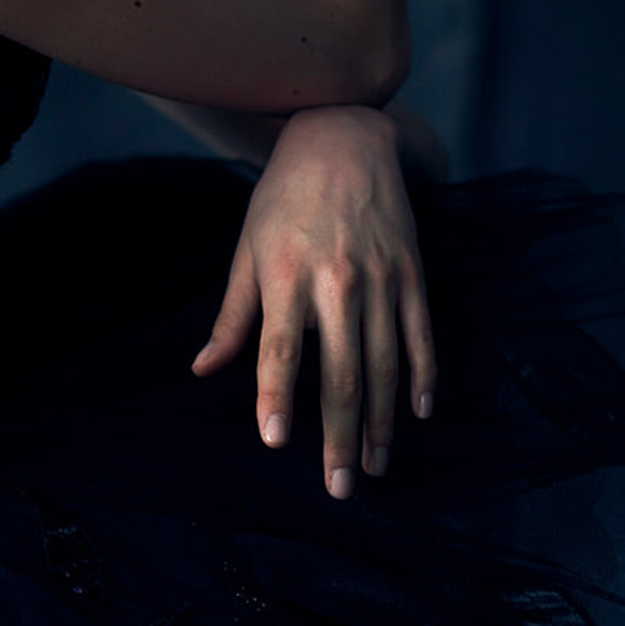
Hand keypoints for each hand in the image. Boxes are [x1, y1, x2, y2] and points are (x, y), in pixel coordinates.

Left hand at [192, 105, 436, 498]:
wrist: (343, 137)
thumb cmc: (281, 198)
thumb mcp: (248, 248)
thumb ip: (232, 316)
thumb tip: (202, 370)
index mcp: (286, 273)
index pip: (280, 346)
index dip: (275, 393)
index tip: (274, 441)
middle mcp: (336, 279)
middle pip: (340, 371)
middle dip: (337, 434)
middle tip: (337, 488)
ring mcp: (381, 277)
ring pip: (386, 364)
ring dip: (380, 422)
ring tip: (371, 466)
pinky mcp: (412, 272)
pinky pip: (421, 335)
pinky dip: (422, 377)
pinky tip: (416, 414)